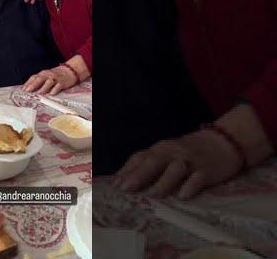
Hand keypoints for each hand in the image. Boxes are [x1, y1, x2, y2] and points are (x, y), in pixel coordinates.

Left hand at [22, 65, 76, 94]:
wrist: (70, 70)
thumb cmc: (56, 75)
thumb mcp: (46, 76)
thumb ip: (39, 81)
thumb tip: (29, 88)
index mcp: (43, 73)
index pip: (34, 77)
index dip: (28, 83)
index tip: (23, 89)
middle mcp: (48, 75)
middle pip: (40, 79)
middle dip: (33, 85)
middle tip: (28, 90)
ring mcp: (55, 78)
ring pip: (49, 82)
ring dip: (43, 88)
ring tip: (39, 93)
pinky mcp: (62, 82)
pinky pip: (58, 86)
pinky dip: (55, 89)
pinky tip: (52, 93)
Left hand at [113, 129, 243, 199]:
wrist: (223, 141)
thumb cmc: (190, 150)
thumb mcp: (168, 152)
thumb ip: (151, 162)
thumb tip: (127, 178)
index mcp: (161, 149)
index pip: (140, 157)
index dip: (127, 170)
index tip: (115, 184)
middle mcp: (173, 153)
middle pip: (153, 162)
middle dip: (139, 175)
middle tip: (126, 189)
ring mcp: (190, 161)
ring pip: (175, 170)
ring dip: (163, 182)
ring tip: (152, 195)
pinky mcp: (207, 171)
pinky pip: (197, 179)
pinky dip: (190, 187)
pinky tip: (182, 196)